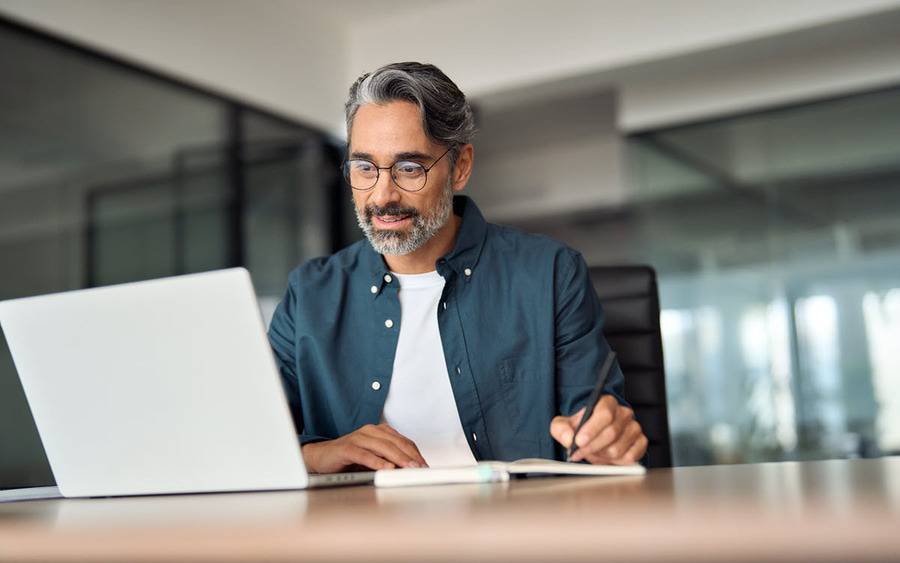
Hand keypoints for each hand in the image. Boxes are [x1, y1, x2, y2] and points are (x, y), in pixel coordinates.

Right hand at [301, 423, 427, 472]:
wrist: (321, 457)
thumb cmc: (349, 458)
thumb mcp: (374, 458)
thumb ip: (390, 461)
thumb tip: (410, 471)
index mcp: (379, 431)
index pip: (403, 441)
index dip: (416, 454)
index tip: (425, 466)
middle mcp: (370, 431)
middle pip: (396, 443)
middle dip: (410, 456)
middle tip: (420, 468)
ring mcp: (358, 438)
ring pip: (383, 447)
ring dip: (398, 458)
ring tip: (408, 468)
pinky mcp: (346, 448)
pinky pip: (364, 454)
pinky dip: (376, 461)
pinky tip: (385, 468)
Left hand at [550, 395, 646, 464]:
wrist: (593, 435)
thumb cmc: (579, 428)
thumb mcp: (563, 425)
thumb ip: (561, 429)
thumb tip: (569, 438)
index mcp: (607, 402)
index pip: (605, 413)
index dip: (592, 429)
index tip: (578, 441)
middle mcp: (624, 413)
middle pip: (611, 433)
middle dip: (592, 447)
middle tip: (578, 454)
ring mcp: (634, 428)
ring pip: (618, 448)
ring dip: (600, 456)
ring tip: (591, 453)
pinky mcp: (641, 443)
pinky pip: (629, 458)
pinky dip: (614, 463)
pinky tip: (604, 457)